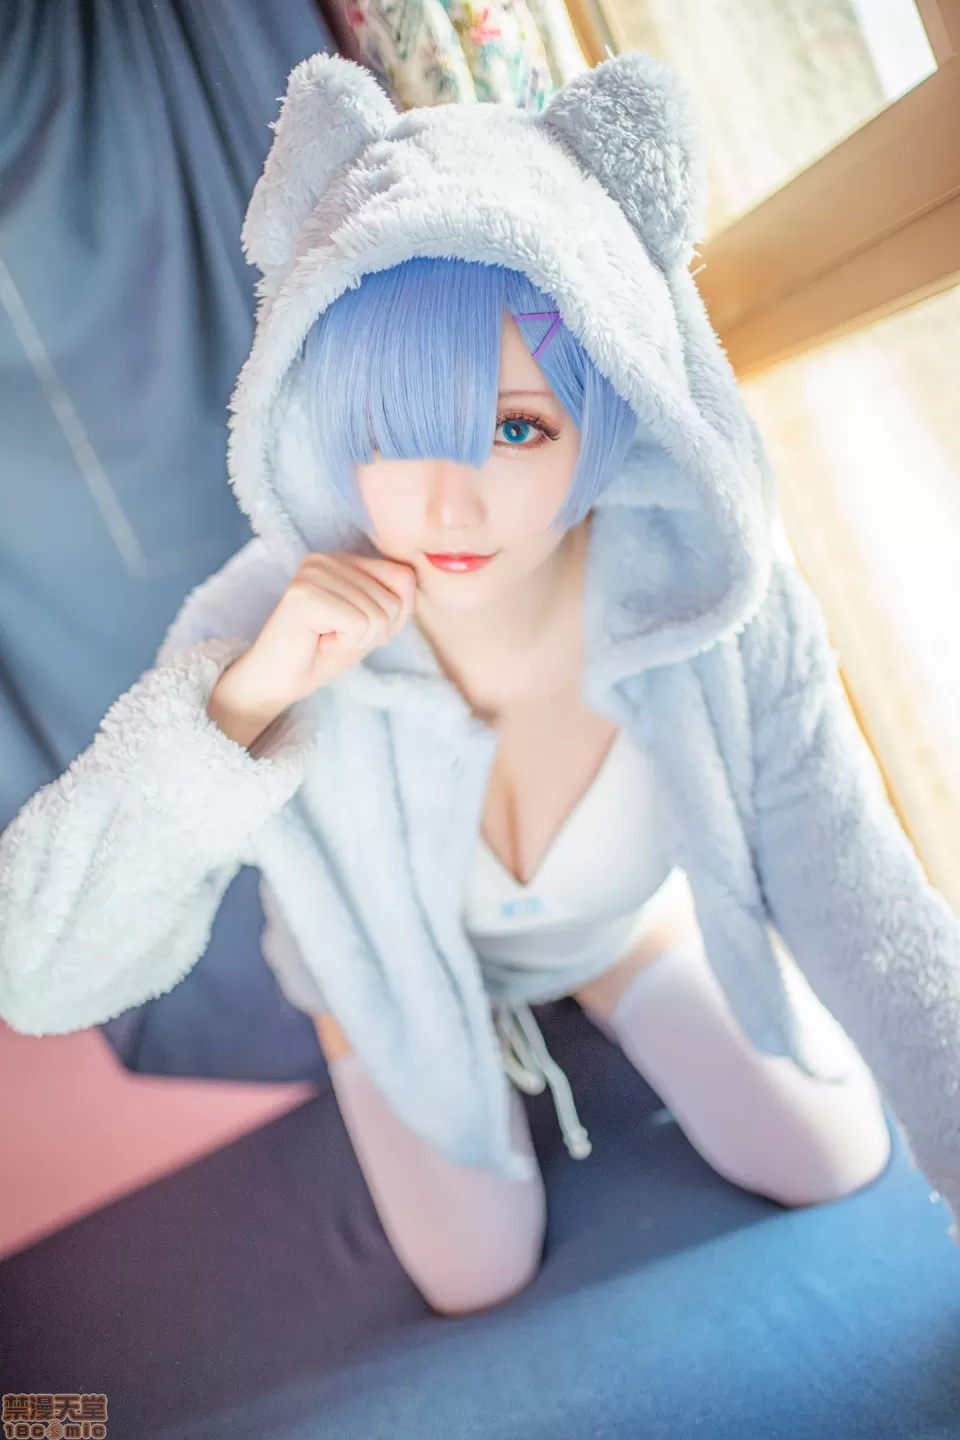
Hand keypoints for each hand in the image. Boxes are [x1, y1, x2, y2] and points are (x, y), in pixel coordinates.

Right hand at [207, 552, 417, 746]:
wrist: (277, 682)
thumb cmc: (321, 655)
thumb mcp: (370, 624)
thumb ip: (394, 601)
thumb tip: (415, 579)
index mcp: (343, 559)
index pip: (404, 577)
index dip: (394, 616)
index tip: (358, 629)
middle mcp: (327, 558)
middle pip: (394, 598)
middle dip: (374, 632)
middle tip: (337, 637)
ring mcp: (314, 573)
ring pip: (378, 614)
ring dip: (357, 640)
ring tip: (327, 639)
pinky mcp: (305, 596)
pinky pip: (359, 624)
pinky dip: (345, 644)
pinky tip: (319, 642)